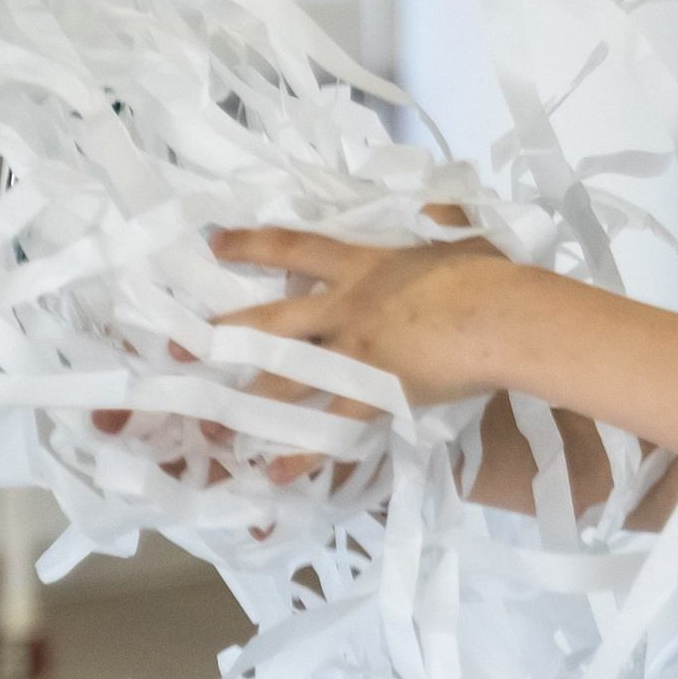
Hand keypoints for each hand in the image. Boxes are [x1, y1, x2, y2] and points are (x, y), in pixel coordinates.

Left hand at [210, 222, 506, 477]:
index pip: (293, 248)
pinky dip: (300, 455)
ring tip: (207, 421)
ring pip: (285, 380)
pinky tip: (270, 473)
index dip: (251, 245)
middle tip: (175, 347)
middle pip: (268, 324)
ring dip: (244, 402)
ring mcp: (354, 356)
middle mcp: (344, 309)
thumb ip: (433, 218)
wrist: (502, 317)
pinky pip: (327, 430)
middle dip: (220, 335)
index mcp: (361, 264)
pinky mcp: (374, 396)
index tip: (213, 244)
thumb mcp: (454, 230)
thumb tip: (435, 205)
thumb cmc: (484, 270)